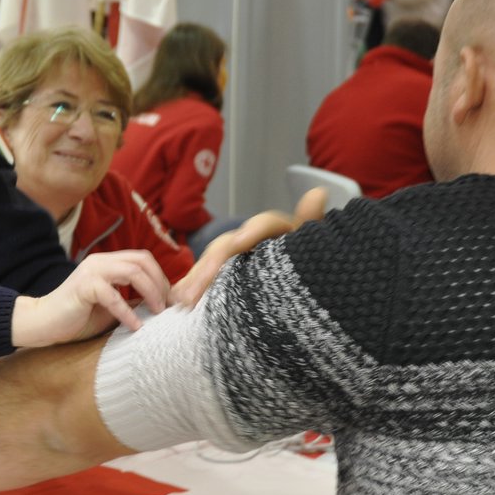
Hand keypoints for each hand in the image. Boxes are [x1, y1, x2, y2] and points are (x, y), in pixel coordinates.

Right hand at [11, 250, 169, 346]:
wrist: (42, 323)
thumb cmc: (77, 318)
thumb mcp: (112, 308)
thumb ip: (132, 300)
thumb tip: (161, 305)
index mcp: (108, 263)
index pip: (143, 259)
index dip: (161, 278)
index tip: (170, 301)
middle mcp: (101, 261)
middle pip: (143, 260)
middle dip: (161, 283)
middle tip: (167, 307)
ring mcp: (92, 271)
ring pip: (133, 271)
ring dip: (151, 293)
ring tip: (157, 313)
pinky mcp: (83, 287)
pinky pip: (113, 295)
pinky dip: (127, 312)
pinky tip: (135, 327)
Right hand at [171, 187, 327, 306]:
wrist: (304, 291)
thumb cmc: (310, 264)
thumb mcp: (313, 246)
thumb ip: (311, 223)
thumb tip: (318, 193)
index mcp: (275, 232)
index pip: (263, 225)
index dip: (252, 231)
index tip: (240, 242)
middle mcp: (252, 241)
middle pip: (227, 247)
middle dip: (210, 266)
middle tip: (199, 289)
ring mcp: (236, 259)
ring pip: (212, 264)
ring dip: (195, 280)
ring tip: (183, 300)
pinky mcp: (225, 277)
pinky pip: (205, 279)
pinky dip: (191, 288)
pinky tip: (176, 302)